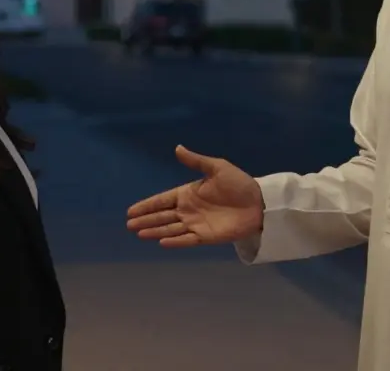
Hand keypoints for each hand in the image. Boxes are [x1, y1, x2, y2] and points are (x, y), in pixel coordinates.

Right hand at [126, 145, 263, 247]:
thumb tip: (177, 148)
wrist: (259, 202)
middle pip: (163, 216)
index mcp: (189, 193)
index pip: (163, 200)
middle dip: (146, 220)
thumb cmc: (238, 183)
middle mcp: (189, 210)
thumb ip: (196, 161)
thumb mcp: (217, 167)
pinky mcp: (207, 236)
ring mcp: (197, 224)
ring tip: (139, 233)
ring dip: (155, 230)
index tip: (131, 211)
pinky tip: (161, 241)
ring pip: (171, 228)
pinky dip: (174, 241)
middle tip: (129, 225)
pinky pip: (187, 240)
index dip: (147, 205)